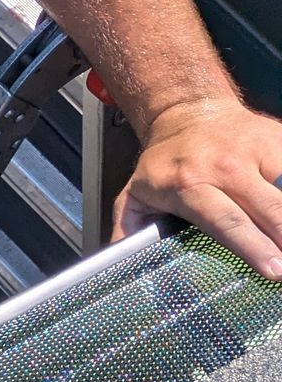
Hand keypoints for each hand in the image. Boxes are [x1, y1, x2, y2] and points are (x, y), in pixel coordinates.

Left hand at [117, 96, 281, 277]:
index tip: (272, 270)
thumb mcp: (136, 195)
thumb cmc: (165, 161)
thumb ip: (128, 231)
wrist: (189, 111)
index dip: (251, 246)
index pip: (225, 220)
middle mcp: (226, 167)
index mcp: (190, 184)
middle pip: (267, 209)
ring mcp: (256, 152)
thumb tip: (116, 265)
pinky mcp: (278, 141)